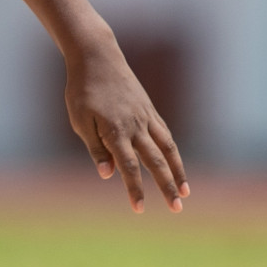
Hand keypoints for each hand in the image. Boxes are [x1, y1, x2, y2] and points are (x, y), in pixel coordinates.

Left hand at [65, 36, 188, 213]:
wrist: (97, 57)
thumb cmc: (82, 90)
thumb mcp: (80, 120)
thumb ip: (95, 148)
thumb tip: (108, 174)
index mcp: (115, 131)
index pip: (127, 166)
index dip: (134, 188)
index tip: (139, 209)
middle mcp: (135, 125)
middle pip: (155, 161)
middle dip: (166, 186)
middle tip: (176, 209)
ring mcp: (145, 116)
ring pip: (167, 148)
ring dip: (178, 171)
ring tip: (186, 192)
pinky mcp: (149, 109)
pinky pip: (165, 134)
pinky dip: (173, 151)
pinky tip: (176, 164)